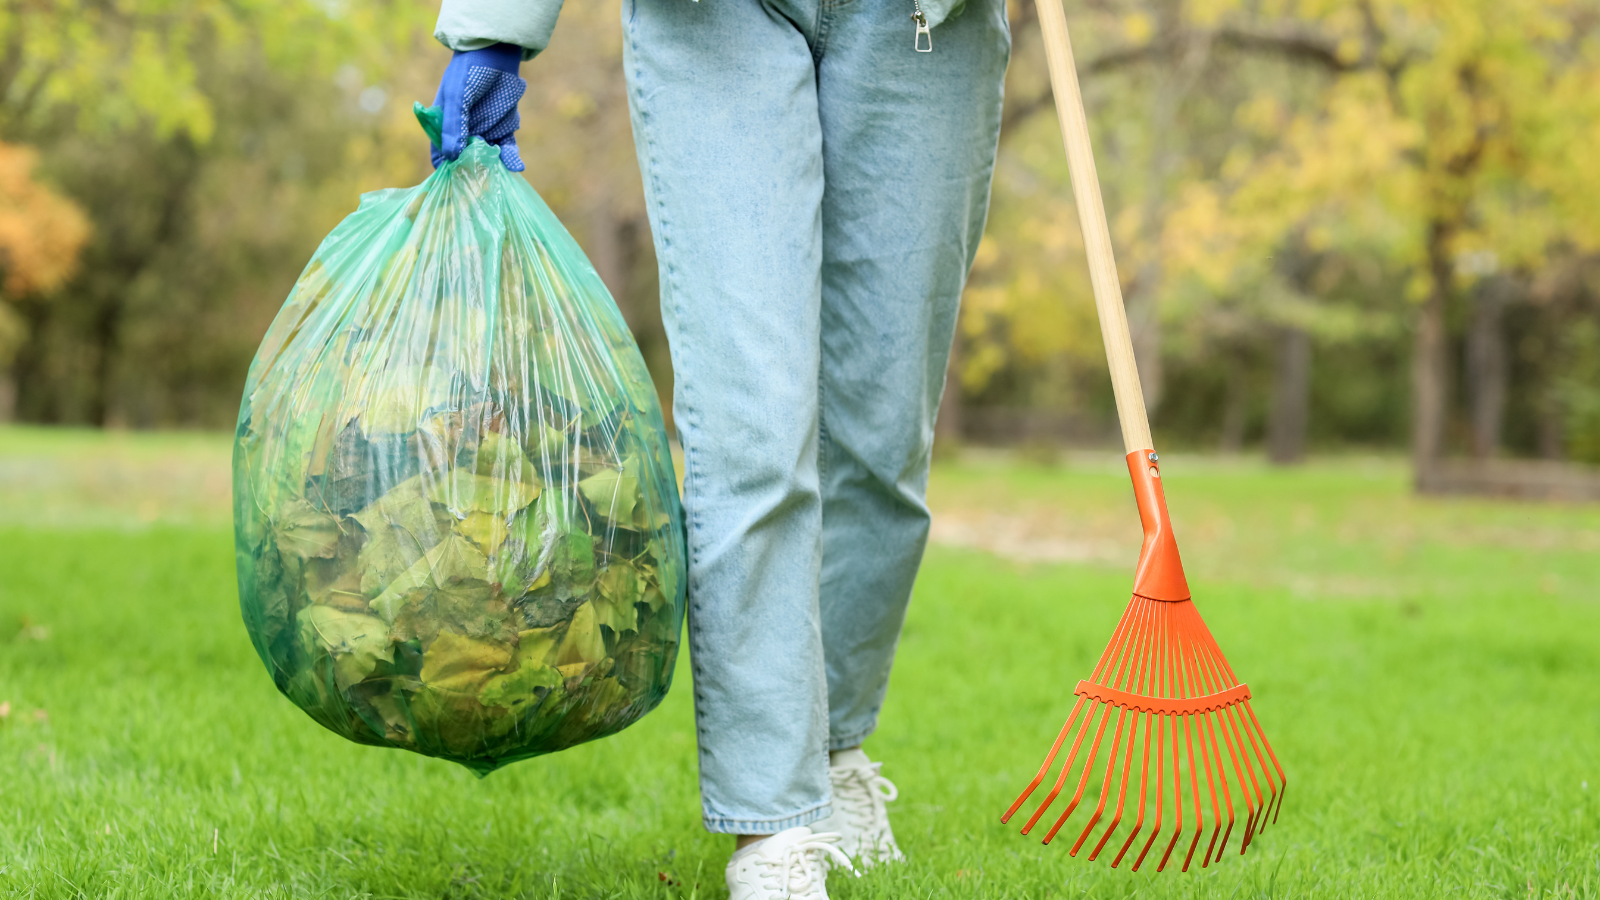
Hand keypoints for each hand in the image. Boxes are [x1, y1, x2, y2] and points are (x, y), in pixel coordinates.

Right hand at [429, 43, 527, 171]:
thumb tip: (452, 156)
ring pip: (487, 158)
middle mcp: (464, 133)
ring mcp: (485, 131)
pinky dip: (511, 158)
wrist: (496, 54)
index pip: (441, 155)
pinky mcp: (504, 128)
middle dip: (473, 174)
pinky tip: (516, 165)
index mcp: (444, 126)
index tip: (456, 181)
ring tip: (498, 178)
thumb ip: (452, 126)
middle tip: (481, 185)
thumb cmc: (468, 72)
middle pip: (466, 161)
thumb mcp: (456, 97)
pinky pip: (507, 148)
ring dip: (492, 168)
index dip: (447, 169)